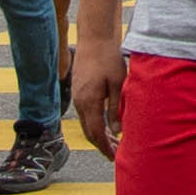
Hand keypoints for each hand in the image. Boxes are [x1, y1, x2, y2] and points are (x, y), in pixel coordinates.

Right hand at [71, 23, 126, 153]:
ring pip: (86, 122)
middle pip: (88, 131)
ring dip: (98, 133)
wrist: (94, 36)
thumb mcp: (118, 83)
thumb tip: (117, 131)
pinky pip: (85, 112)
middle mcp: (79, 101)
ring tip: (113, 141)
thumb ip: (116, 108)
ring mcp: (77, 95)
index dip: (105, 148)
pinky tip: (105, 122)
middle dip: (101, 144)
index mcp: (89, 102)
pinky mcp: (78, 89)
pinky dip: (94, 122)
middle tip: (116, 153)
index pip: (95, 133)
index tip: (114, 157)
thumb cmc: (108, 57)